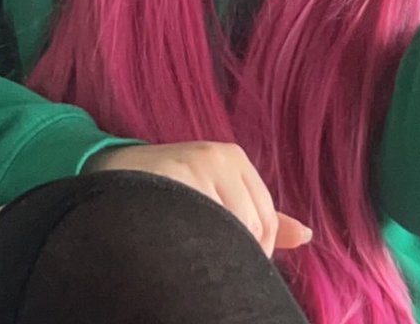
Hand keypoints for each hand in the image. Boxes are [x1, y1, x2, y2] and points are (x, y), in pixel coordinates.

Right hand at [84, 142, 311, 257]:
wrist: (113, 174)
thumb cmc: (173, 187)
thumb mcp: (219, 191)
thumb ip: (262, 215)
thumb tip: (306, 236)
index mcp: (234, 157)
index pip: (265, 218)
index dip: (254, 250)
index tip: (233, 263)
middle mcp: (217, 157)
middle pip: (250, 226)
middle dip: (235, 253)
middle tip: (207, 261)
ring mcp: (192, 166)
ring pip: (224, 230)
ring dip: (210, 250)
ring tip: (188, 251)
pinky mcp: (169, 178)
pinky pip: (195, 227)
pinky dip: (190, 245)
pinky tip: (176, 245)